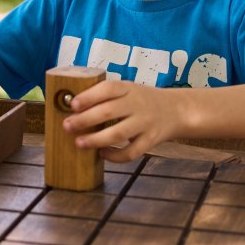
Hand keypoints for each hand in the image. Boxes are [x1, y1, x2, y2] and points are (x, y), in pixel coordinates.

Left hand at [60, 79, 187, 162]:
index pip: (108, 89)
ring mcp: (145, 123)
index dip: (89, 96)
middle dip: (85, 120)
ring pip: (118, 134)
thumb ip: (106, 97)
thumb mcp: (128, 90)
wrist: (176, 110)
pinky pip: (131, 152)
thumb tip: (73, 109)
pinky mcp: (150, 140)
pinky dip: (114, 156)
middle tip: (67, 126)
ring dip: (96, 140)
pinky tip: (102, 154)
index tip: (73, 105)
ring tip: (79, 143)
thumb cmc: (142, 100)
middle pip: (109, 112)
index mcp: (128, 88)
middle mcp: (137, 104)